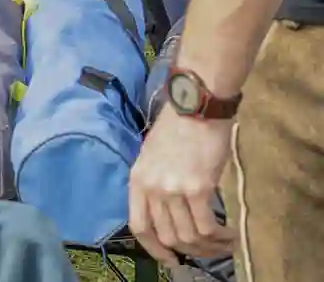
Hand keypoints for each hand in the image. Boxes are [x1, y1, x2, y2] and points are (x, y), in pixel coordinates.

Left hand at [130, 110, 236, 265]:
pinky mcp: (198, 188)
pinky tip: (231, 235)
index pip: (139, 226)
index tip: (170, 259)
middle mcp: (152, 188)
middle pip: (168, 236)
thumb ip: (155, 185)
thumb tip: (169, 215)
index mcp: (137, 180)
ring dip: (210, 247)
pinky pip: (207, 227)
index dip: (154, 249)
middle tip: (209, 251)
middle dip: (190, 251)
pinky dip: (221, 237)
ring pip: (189, 236)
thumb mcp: (152, 157)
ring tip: (225, 244)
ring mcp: (173, 189)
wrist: (196, 108)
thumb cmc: (176, 129)